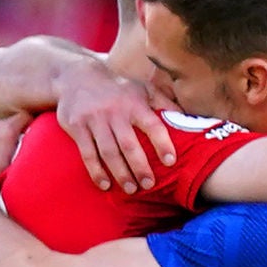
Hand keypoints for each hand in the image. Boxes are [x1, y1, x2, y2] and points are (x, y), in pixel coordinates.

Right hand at [56, 62, 174, 192]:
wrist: (77, 77)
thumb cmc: (117, 87)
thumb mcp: (142, 88)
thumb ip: (164, 103)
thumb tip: (189, 119)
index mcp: (134, 103)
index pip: (152, 125)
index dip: (162, 143)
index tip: (171, 162)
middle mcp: (115, 113)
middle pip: (129, 145)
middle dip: (140, 167)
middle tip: (149, 184)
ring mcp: (94, 121)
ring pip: (109, 152)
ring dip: (121, 173)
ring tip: (131, 189)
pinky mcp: (77, 128)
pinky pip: (88, 153)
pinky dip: (96, 171)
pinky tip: (105, 185)